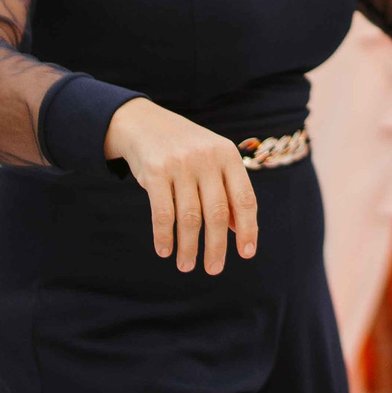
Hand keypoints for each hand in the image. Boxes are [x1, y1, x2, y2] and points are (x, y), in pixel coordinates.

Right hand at [104, 100, 259, 272]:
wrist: (143, 123)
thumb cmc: (186, 150)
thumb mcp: (212, 160)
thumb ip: (227, 191)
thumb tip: (239, 231)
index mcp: (228, 156)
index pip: (245, 198)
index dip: (248, 229)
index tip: (246, 254)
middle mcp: (206, 158)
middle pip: (217, 213)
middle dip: (216, 246)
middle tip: (214, 269)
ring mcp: (180, 164)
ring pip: (189, 217)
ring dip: (189, 247)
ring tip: (187, 265)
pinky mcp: (155, 172)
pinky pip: (163, 214)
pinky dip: (164, 236)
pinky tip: (165, 250)